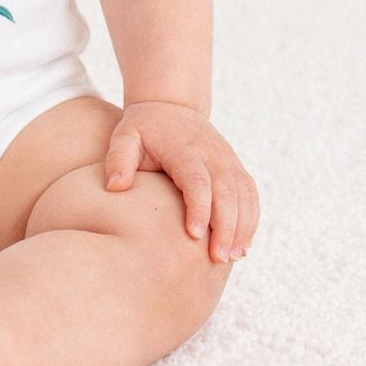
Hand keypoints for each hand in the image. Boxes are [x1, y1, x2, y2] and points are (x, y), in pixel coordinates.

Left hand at [103, 100, 259, 262]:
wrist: (171, 107)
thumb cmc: (143, 128)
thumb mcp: (125, 136)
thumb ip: (118, 159)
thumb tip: (115, 187)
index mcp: (185, 148)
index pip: (197, 180)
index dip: (199, 207)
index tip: (194, 235)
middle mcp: (212, 154)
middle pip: (227, 192)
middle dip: (226, 226)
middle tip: (218, 258)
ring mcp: (227, 160)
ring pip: (244, 195)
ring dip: (242, 227)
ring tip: (232, 257)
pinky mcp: (235, 168)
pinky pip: (250, 195)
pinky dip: (250, 220)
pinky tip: (242, 245)